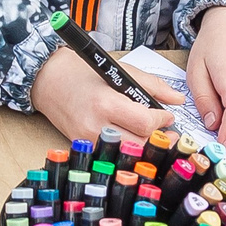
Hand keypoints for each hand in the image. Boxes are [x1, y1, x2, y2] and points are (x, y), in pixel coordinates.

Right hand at [28, 44, 184, 145]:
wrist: (48, 79)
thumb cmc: (83, 73)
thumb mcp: (121, 71)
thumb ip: (153, 86)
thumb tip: (177, 99)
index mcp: (106, 102)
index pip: (144, 123)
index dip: (161, 120)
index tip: (166, 116)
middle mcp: (95, 125)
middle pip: (138, 144)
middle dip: (157, 138)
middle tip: (166, 131)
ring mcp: (87, 139)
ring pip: (126, 153)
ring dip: (142, 146)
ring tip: (149, 135)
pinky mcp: (82, 146)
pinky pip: (111, 154)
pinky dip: (125, 148)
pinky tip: (131, 139)